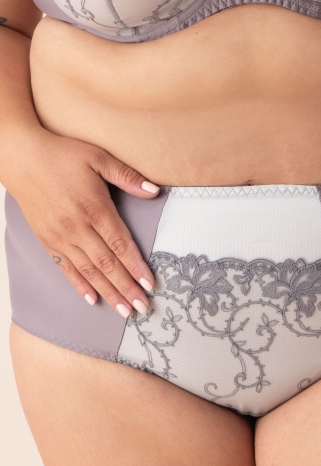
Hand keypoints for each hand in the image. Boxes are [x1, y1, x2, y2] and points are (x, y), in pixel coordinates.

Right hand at [6, 129, 159, 316]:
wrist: (19, 156)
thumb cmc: (62, 155)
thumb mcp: (98, 157)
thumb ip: (127, 176)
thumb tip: (155, 191)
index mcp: (93, 207)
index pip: (120, 244)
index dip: (136, 266)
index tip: (150, 284)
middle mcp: (76, 227)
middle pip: (107, 263)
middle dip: (126, 288)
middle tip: (143, 308)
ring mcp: (60, 236)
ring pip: (88, 271)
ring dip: (108, 293)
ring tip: (125, 310)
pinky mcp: (46, 241)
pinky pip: (66, 268)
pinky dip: (80, 285)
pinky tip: (93, 300)